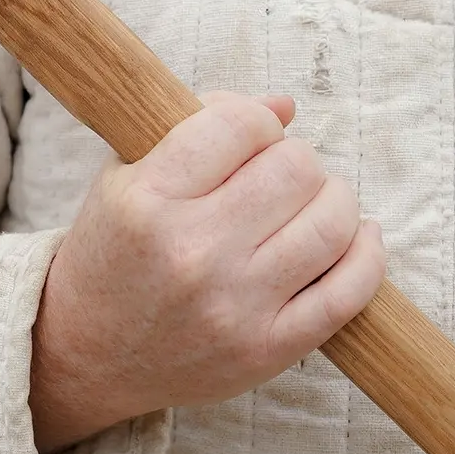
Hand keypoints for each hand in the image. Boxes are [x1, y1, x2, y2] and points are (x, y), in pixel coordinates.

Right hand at [28, 93, 385, 453]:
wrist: (88, 349)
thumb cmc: (112, 249)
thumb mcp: (127, 174)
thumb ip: (198, 128)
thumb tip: (284, 104)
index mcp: (148, 197)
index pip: (238, 125)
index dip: (256, 118)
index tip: (250, 133)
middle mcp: (193, 250)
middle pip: (294, 168)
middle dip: (293, 156)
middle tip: (277, 169)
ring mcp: (234, 304)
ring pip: (331, 223)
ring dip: (332, 197)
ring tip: (312, 198)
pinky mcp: (267, 350)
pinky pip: (348, 294)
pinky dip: (366, 254)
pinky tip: (356, 235)